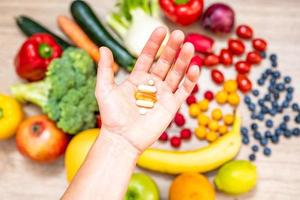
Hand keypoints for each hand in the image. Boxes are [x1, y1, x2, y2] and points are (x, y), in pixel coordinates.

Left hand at [95, 27, 199, 151]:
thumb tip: (103, 48)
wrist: (122, 139)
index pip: (148, 56)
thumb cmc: (112, 116)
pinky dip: (190, 79)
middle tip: (178, 34)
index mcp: (137, 78)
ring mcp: (163, 95)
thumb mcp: (104, 89)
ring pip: (176, 74)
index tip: (161, 29)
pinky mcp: (171, 106)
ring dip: (183, 60)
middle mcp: (152, 84)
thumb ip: (105, 69)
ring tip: (189, 46)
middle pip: (165, 62)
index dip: (154, 43)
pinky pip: (183, 90)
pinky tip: (194, 67)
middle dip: (171, 48)